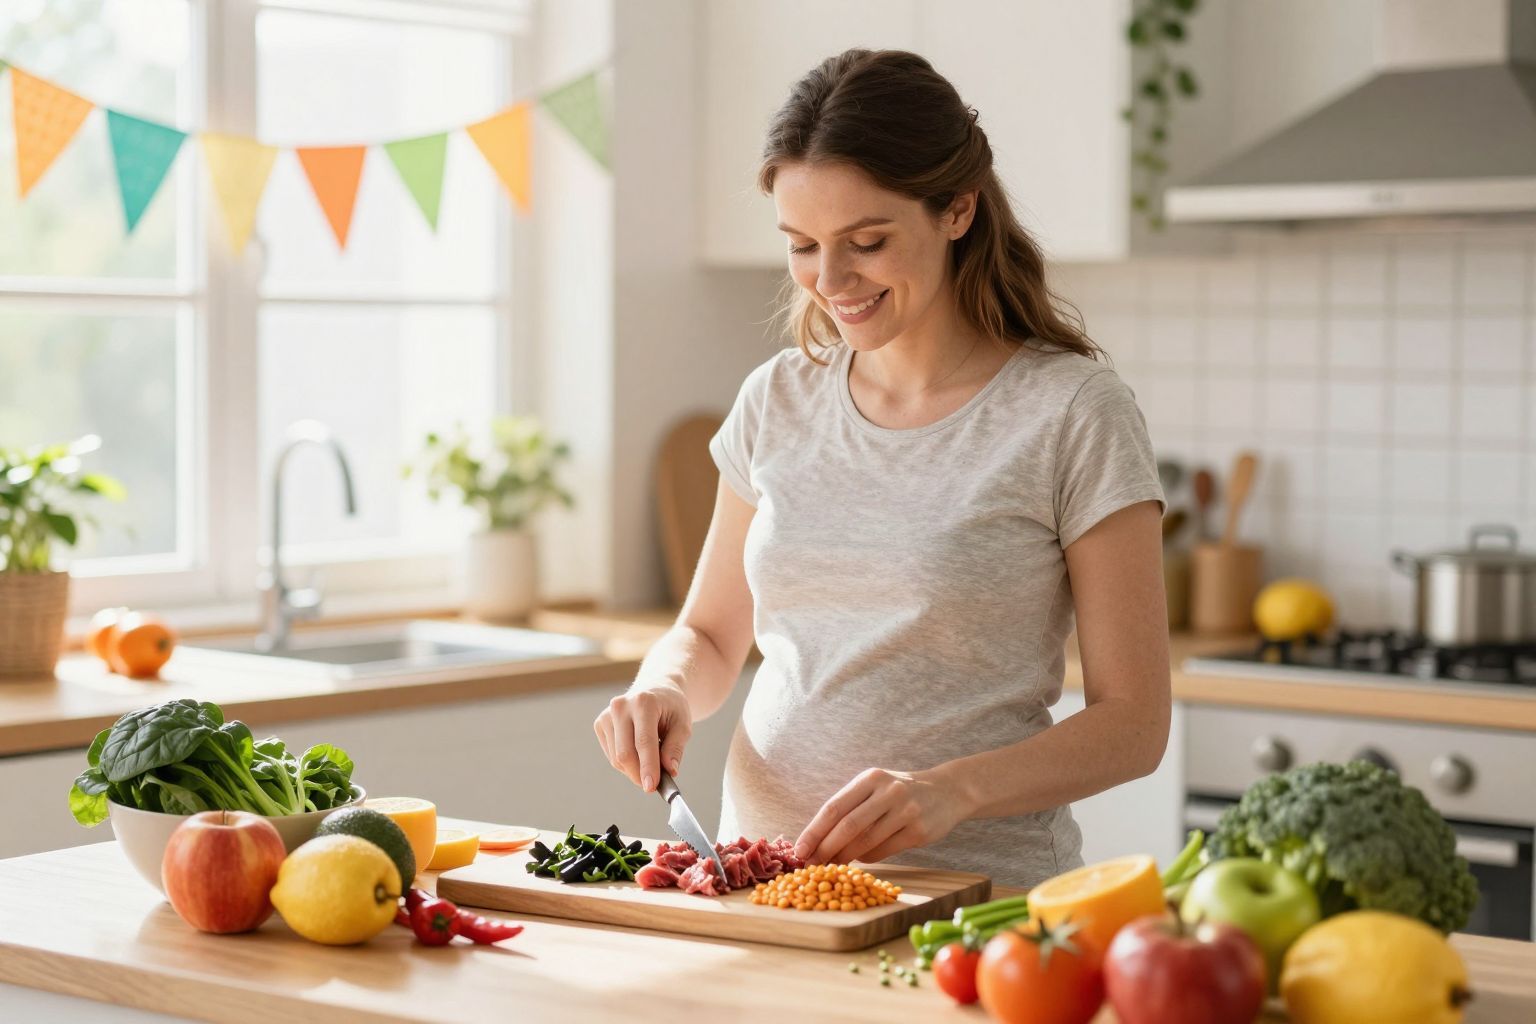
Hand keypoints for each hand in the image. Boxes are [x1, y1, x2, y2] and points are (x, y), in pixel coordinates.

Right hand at [593, 681, 691, 792]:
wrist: (655, 689)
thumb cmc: (671, 708)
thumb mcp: (683, 724)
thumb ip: (676, 747)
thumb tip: (670, 770)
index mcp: (644, 702)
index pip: (643, 742)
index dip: (647, 767)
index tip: (651, 787)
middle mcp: (620, 706)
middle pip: (624, 753)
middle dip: (639, 774)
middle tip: (653, 785)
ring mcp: (607, 714)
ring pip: (616, 758)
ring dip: (634, 769)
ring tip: (651, 759)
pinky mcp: (600, 724)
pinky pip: (611, 756)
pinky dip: (626, 763)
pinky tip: (638, 752)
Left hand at [794, 767, 967, 865]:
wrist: (946, 792)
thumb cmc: (899, 793)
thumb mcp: (875, 788)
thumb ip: (850, 807)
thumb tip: (817, 840)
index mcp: (870, 779)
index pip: (834, 807)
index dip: (814, 831)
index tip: (799, 850)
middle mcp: (888, 792)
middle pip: (848, 826)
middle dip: (825, 849)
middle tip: (810, 865)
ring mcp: (906, 811)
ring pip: (865, 842)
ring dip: (844, 857)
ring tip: (831, 866)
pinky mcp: (918, 831)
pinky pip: (884, 850)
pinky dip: (867, 858)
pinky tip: (859, 859)